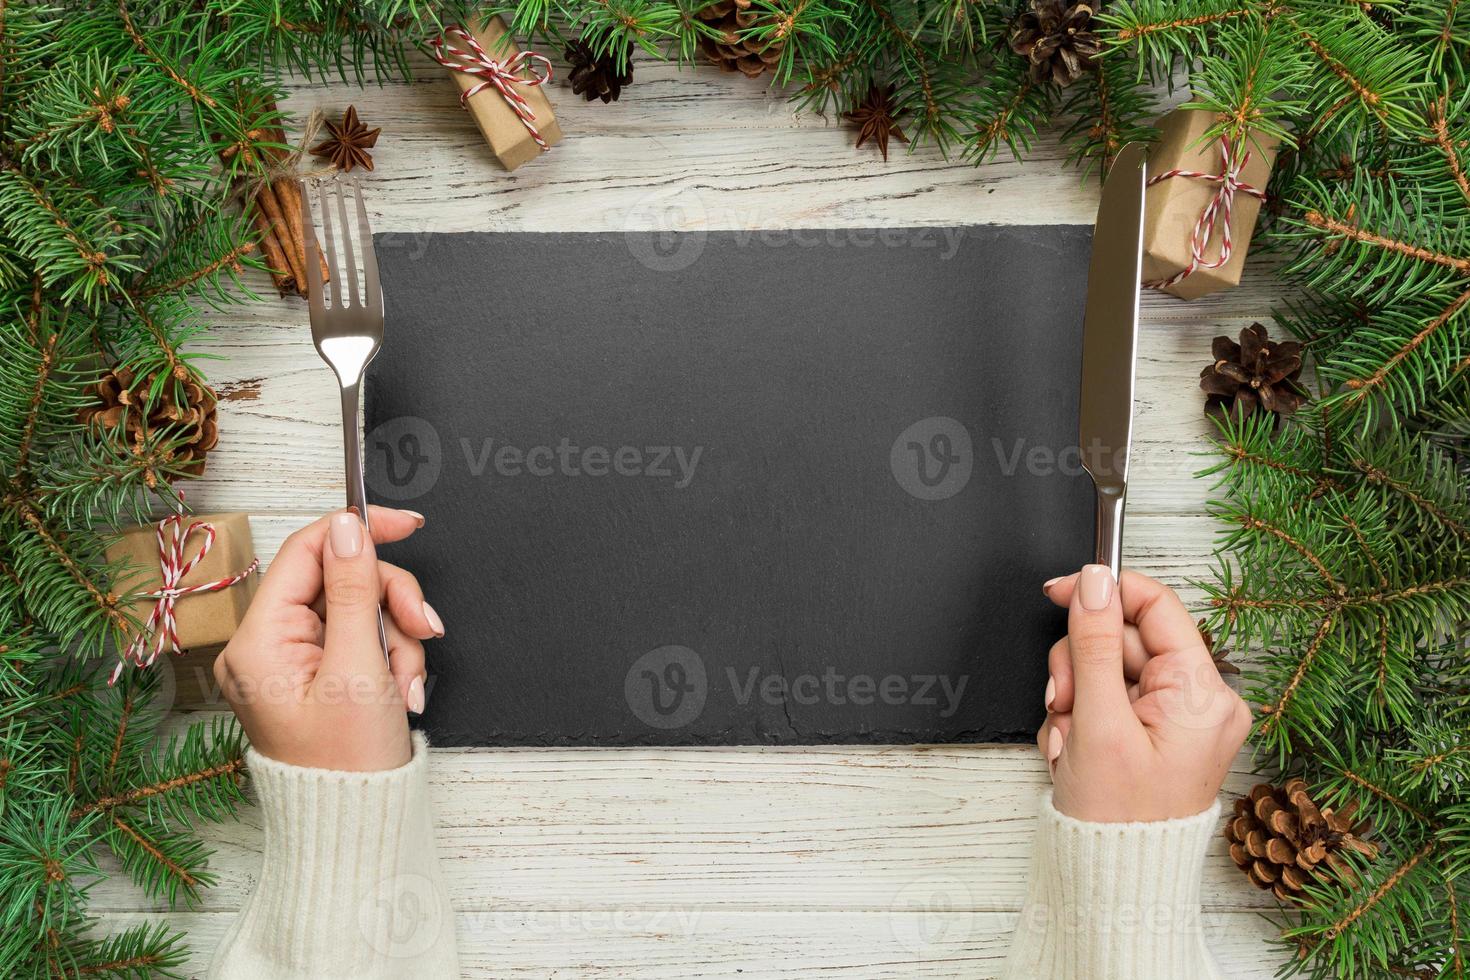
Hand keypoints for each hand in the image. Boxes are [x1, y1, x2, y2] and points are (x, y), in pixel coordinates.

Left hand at [215, 507, 443, 771]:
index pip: (306, 552)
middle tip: (424, 629)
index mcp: (260, 641)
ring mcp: (294, 662)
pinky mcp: (319, 676)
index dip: (357, 531)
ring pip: (361, 609)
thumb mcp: (359, 667)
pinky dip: (391, 657)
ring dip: (398, 637)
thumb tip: (349, 528)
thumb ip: (355, 591)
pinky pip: (362, 639)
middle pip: (342, 580)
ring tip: (406, 683)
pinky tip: (400, 691)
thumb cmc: (347, 765)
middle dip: (391, 602)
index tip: (406, 524)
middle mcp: (268, 646)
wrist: (356, 829)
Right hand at [1037, 565, 1251, 821]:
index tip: (1061, 591)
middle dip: (1080, 666)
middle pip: (1122, 638)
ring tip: (1070, 740)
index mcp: (1204, 692)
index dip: (1106, 591)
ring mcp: (1176, 718)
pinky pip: (1106, 697)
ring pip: (1105, 667)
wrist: (1114, 881)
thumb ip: (1092, 643)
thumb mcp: (1098, 721)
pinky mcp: (1152, 733)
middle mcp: (1199, 700)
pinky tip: (1076, 749)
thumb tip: (1093, 581)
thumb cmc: (1118, 819)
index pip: (1156, 606)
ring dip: (1074, 697)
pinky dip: (1081, 717)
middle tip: (1063, 702)